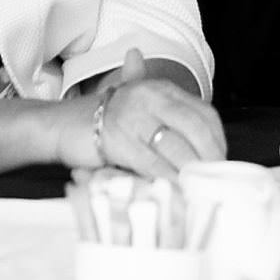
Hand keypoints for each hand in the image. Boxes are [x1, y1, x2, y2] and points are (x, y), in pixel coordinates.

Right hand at [74, 49, 225, 177]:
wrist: (59, 124)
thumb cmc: (102, 118)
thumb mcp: (136, 104)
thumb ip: (165, 105)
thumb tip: (191, 106)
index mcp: (160, 89)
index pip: (203, 112)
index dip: (217, 139)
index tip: (220, 161)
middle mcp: (149, 97)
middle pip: (195, 128)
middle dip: (209, 158)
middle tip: (213, 180)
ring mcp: (134, 117)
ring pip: (176, 148)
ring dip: (190, 172)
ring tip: (199, 188)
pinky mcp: (119, 141)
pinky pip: (152, 164)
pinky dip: (168, 179)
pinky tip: (176, 190)